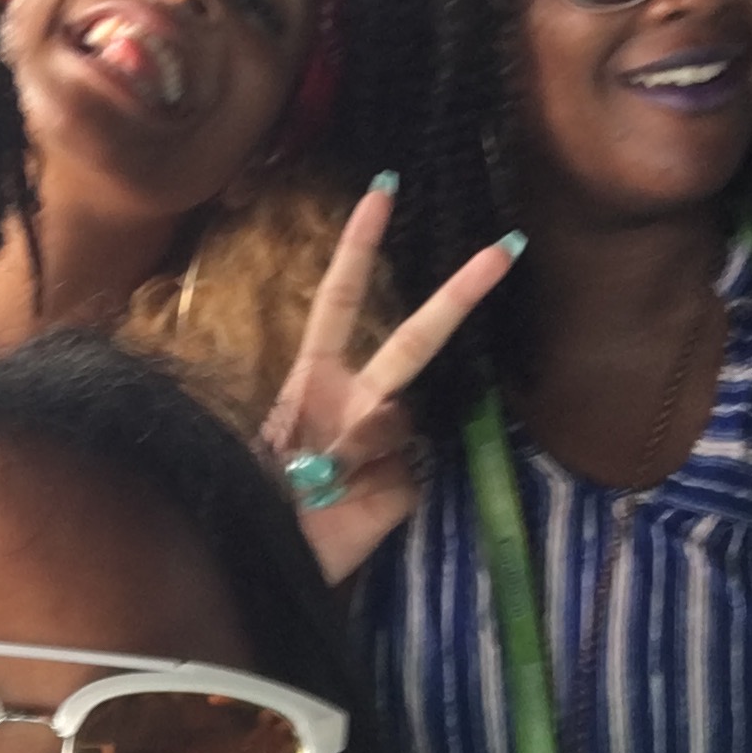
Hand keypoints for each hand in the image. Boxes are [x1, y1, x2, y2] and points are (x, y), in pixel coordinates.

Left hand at [261, 180, 517, 584]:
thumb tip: (379, 416)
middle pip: (414, 338)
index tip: (383, 191)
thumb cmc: (247, 493)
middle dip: (457, 295)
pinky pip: (403, 473)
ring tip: (318, 481)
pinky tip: (345, 506)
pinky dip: (370, 489)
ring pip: (399, 418)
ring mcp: (388, 443)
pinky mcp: (405, 487)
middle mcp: (358, 398)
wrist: (263, 561)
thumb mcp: (258, 444)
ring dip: (356, 446)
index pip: (341, 297)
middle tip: (504, 250)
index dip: (361, 245)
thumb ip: (322, 419)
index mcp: (314, 375)